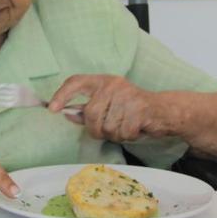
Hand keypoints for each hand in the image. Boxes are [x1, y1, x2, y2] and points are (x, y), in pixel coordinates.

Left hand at [48, 75, 170, 142]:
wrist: (164, 111)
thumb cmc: (132, 109)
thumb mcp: (108, 104)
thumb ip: (87, 109)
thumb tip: (66, 114)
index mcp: (102, 81)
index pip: (76, 82)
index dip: (62, 95)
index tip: (52, 109)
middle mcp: (113, 85)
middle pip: (91, 114)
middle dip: (96, 129)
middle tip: (108, 129)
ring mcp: (127, 96)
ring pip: (107, 127)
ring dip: (114, 134)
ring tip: (125, 125)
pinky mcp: (140, 109)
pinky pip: (123, 133)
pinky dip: (127, 136)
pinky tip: (135, 128)